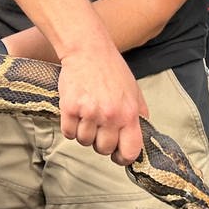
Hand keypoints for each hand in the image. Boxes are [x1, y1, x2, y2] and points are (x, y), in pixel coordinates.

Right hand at [57, 31, 145, 164]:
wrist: (88, 50)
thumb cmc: (112, 69)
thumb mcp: (134, 92)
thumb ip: (139, 116)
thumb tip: (139, 138)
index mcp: (130, 113)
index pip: (131, 151)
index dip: (124, 158)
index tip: (118, 155)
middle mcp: (110, 116)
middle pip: (103, 149)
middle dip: (101, 143)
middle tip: (100, 128)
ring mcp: (89, 112)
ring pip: (84, 142)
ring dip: (84, 133)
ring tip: (87, 116)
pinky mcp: (70, 108)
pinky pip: (68, 133)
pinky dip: (70, 127)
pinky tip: (76, 114)